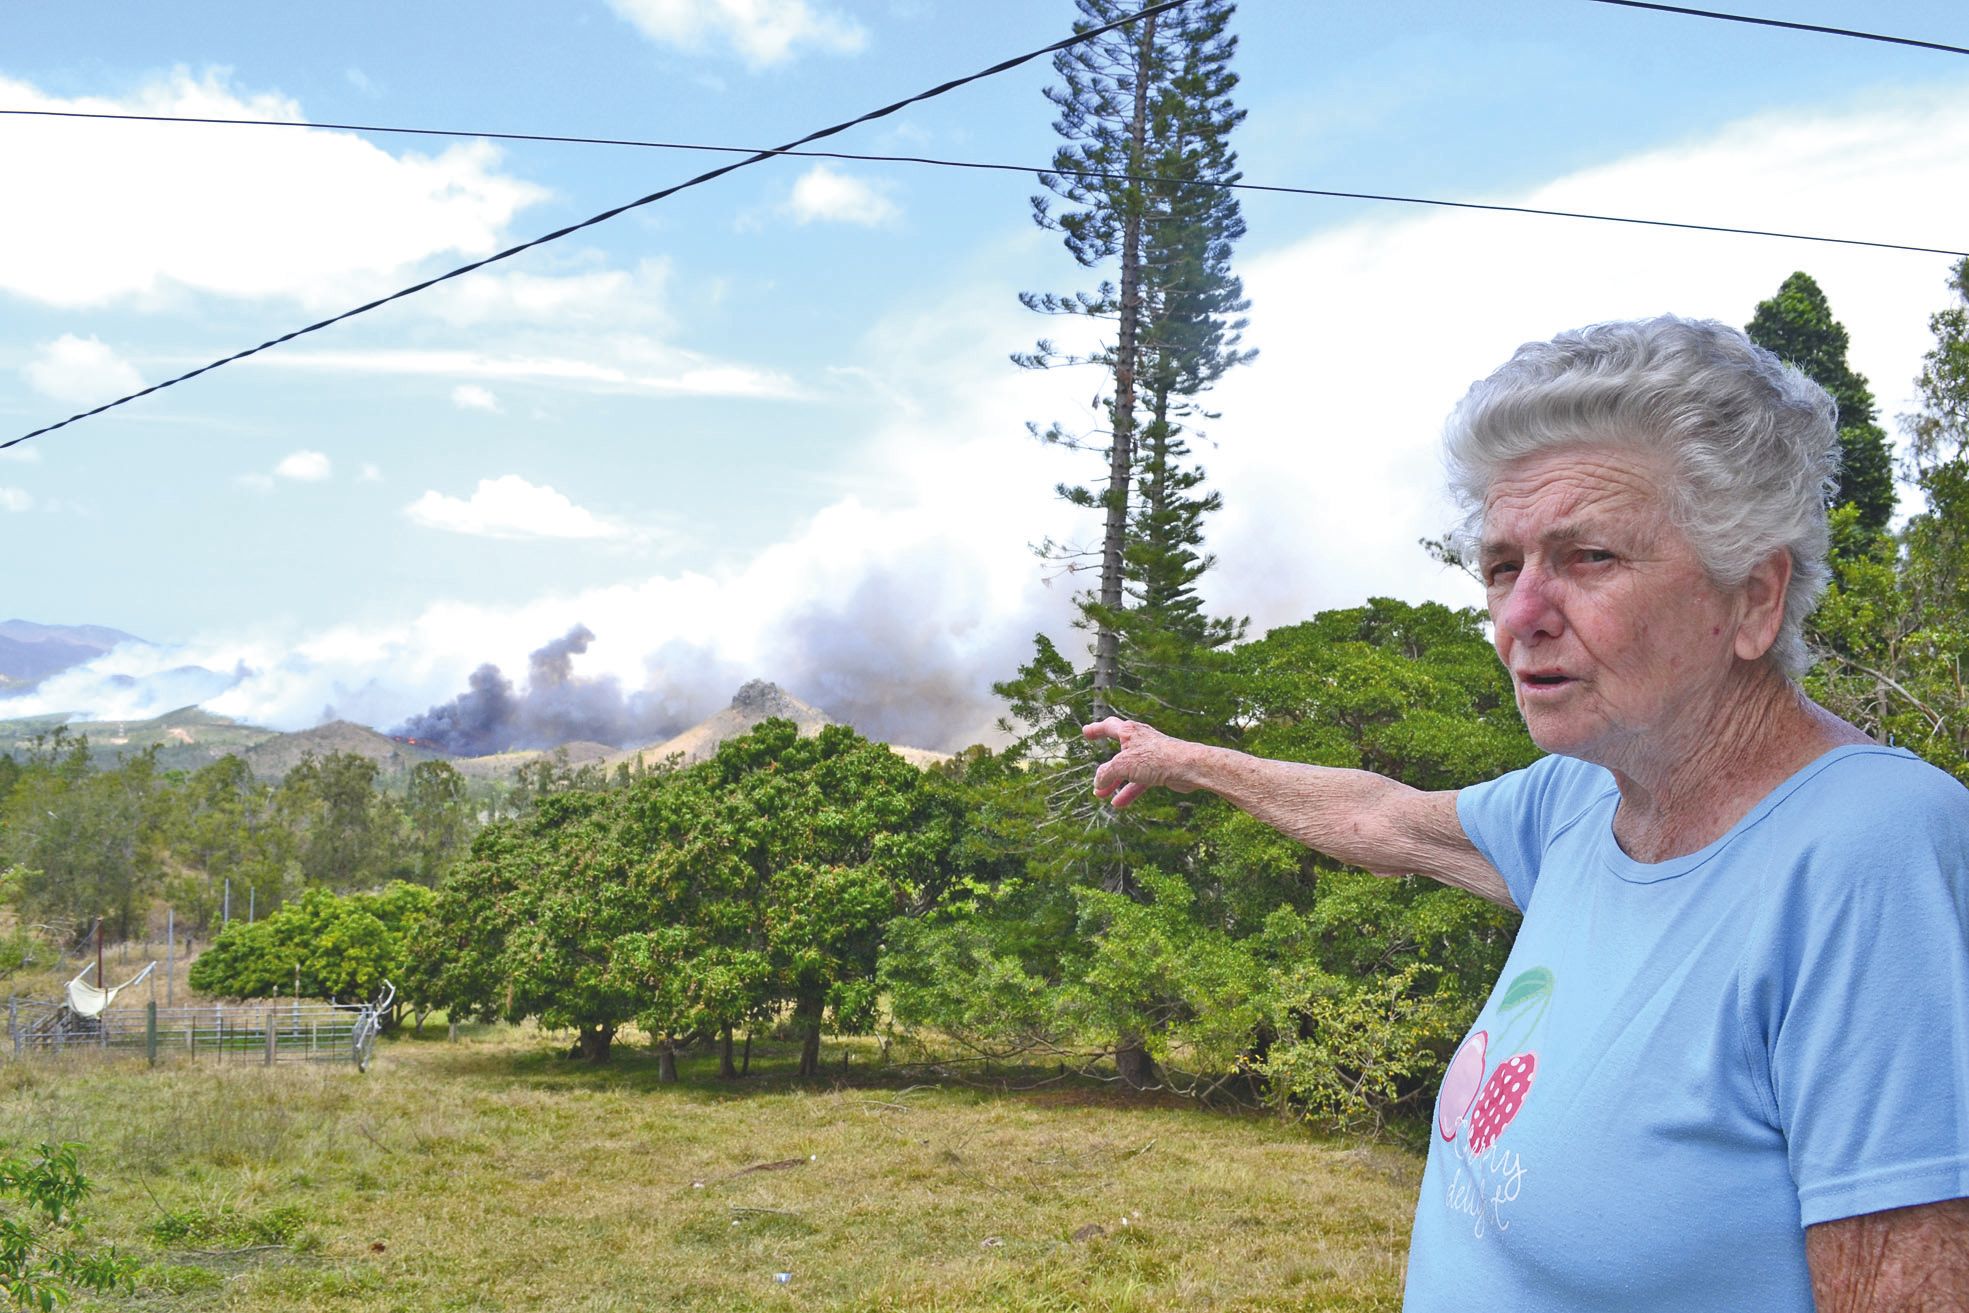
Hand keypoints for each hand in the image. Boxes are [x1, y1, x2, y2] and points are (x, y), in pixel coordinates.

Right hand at [1084, 717, 1199, 808]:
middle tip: (1096, 780)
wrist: (1187, 767)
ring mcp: (1150, 756)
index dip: (1096, 730)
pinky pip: (1139, 781)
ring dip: (1115, 783)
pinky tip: (1119, 804)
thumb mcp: (1122, 765)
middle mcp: (1140, 741)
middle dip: (1105, 770)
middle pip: (1117, 755)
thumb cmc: (1155, 758)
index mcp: (1129, 732)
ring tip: (1101, 796)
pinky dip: (1129, 791)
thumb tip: (1097, 782)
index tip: (1086, 732)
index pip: (1108, 727)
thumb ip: (1105, 773)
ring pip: (1128, 770)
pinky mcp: (1159, 770)